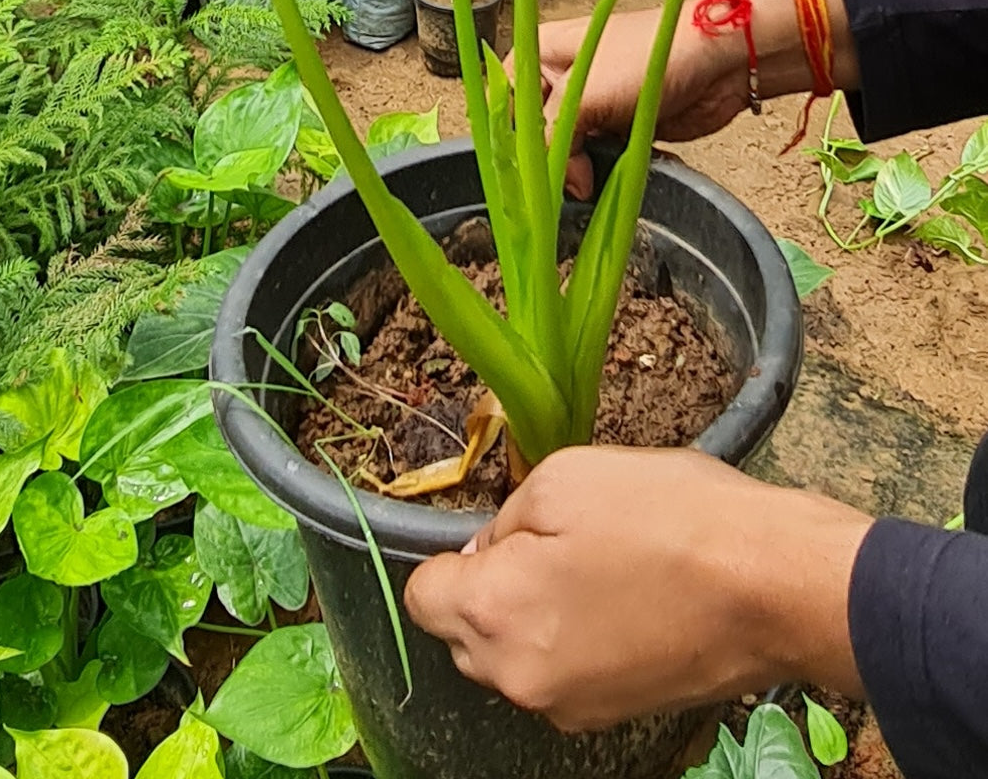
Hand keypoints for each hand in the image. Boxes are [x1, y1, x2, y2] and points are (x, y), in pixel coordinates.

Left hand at [405, 447, 871, 732]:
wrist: (771, 585)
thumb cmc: (666, 519)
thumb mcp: (564, 478)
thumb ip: (503, 519)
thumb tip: (485, 550)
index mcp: (494, 616)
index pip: (422, 596)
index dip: (451, 556)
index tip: (499, 533)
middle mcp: (519, 679)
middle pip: (466, 634)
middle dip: (492, 588)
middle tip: (555, 539)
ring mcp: (569, 708)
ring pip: (517, 656)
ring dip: (537, 615)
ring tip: (600, 566)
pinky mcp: (615, 715)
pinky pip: (565, 673)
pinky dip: (580, 639)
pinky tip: (627, 597)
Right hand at [526, 0, 858, 198]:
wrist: (717, 62)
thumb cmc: (647, 58)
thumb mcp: (584, 95)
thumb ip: (551, 139)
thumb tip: (562, 185)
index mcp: (540, 53)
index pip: (505, 103)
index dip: (512, 140)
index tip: (522, 175)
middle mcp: (560, 78)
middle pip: (535, 133)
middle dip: (547, 162)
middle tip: (564, 183)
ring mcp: (591, 103)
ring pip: (566, 151)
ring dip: (576, 171)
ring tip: (588, 184)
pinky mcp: (618, 127)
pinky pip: (596, 159)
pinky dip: (600, 172)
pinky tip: (606, 181)